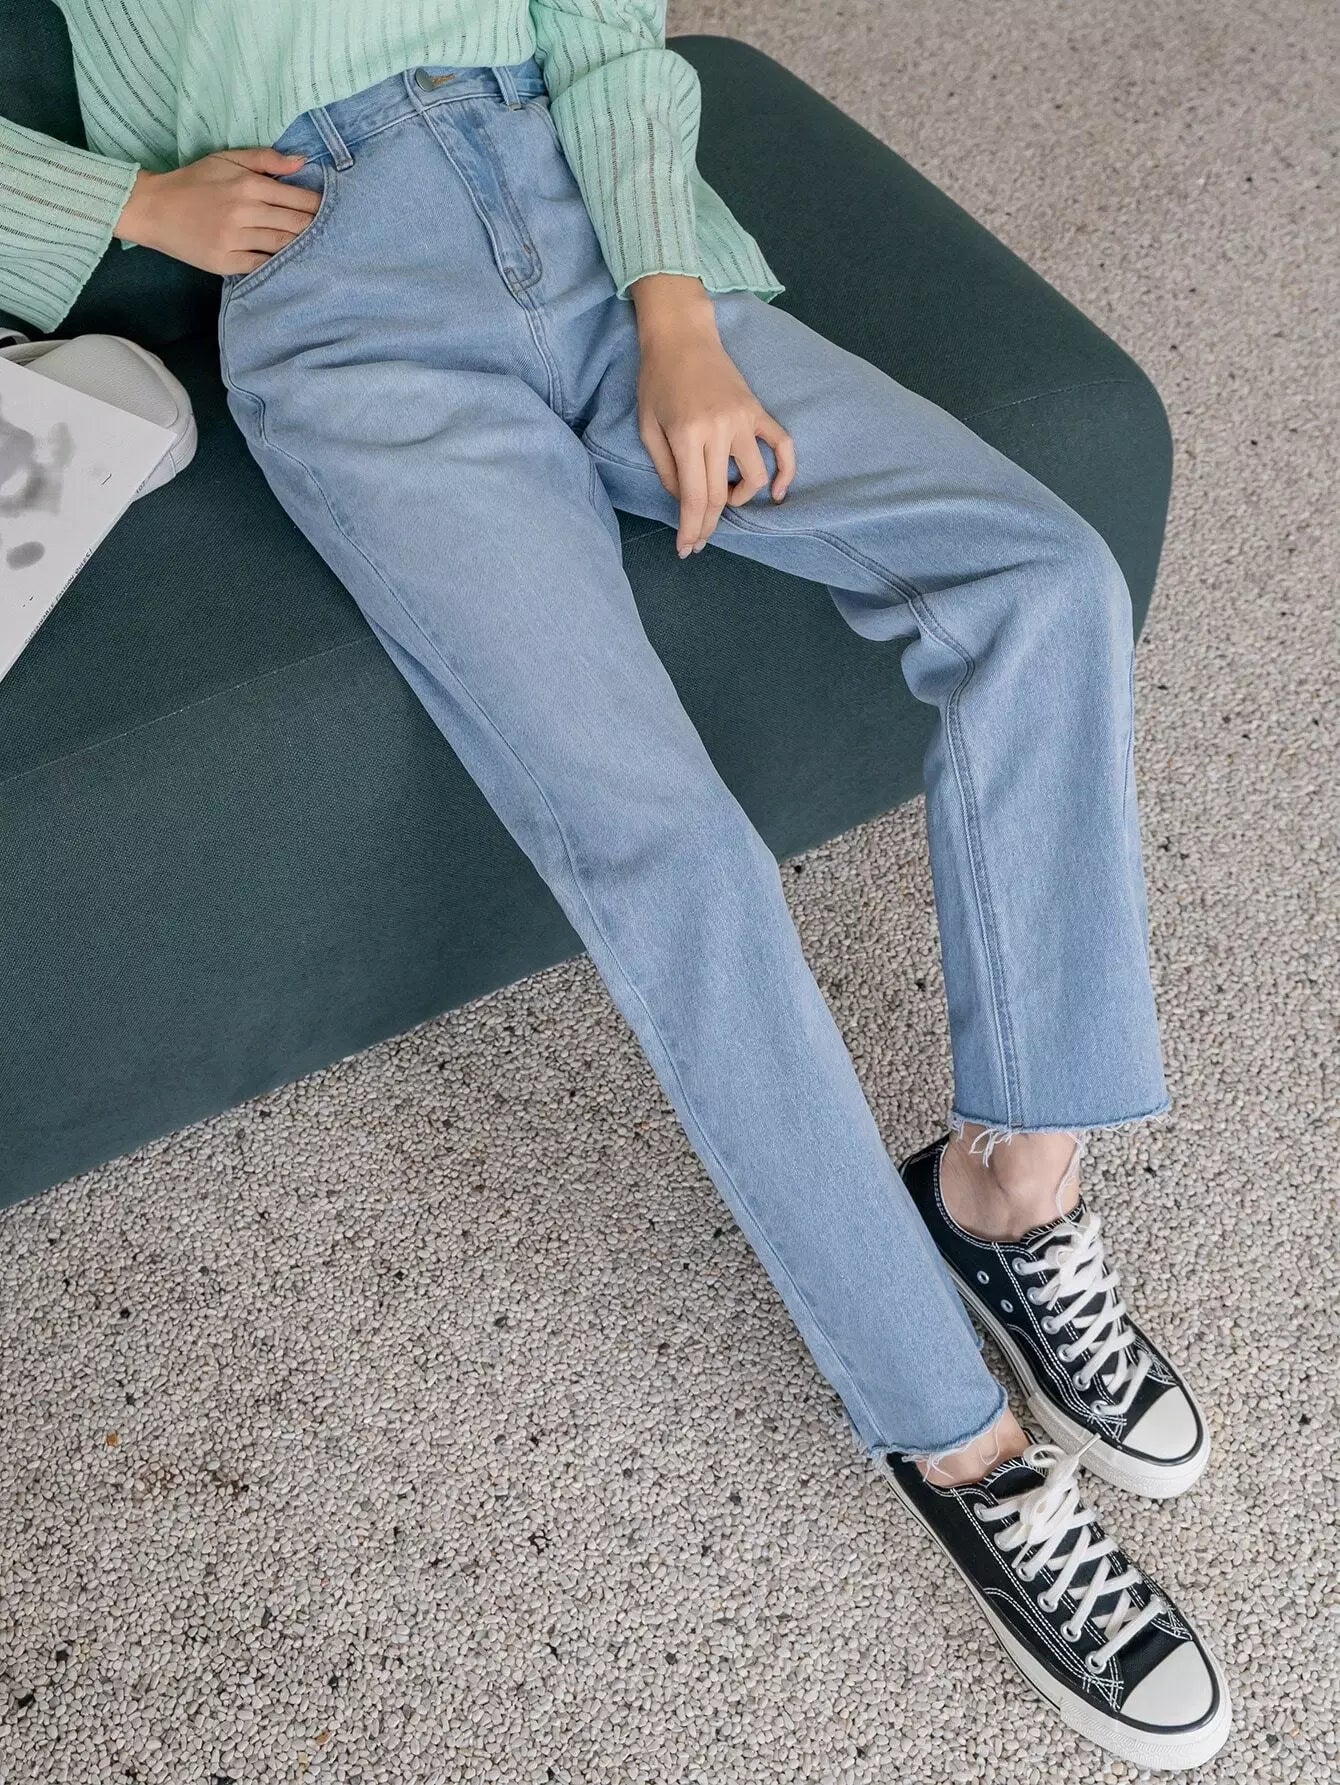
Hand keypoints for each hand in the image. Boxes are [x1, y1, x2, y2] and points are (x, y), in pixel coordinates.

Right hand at [113, 150, 321, 278]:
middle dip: (318, 229)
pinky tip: (292, 264)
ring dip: (303, 249)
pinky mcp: (227, 262)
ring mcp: (236, 239)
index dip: (320, 206)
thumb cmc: (194, 182)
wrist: (155, 208)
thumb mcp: (227, 159)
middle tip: (338, 234)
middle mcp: (245, 212)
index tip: (336, 211)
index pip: (297, 198)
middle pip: (296, 225)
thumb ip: (265, 160)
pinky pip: (262, 265)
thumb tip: (302, 161)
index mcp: (248, 185)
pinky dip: (279, 265)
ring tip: (322, 251)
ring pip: (283, 247)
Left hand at [630, 274, 794, 556]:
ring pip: (754, 477)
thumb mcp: (648, 427)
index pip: (695, 497)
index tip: (687, 548)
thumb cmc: (657, 380)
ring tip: (725, 497)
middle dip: (709, 525)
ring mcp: (743, 420)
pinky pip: (782, 445)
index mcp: (687, 435)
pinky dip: (785, 471)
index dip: (692, 529)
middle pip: (721, 495)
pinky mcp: (757, 411)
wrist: (682, 334)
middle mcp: (719, 430)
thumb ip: (666, 469)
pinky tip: (777, 493)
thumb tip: (685, 502)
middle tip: (699, 539)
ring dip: (741, 498)